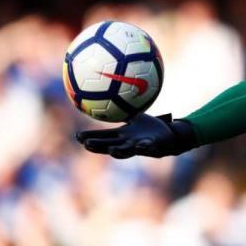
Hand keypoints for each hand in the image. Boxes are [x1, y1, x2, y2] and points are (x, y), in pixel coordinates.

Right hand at [76, 113, 197, 158]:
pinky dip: (144, 146)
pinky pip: (148, 146)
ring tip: (113, 150)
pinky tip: (140, 145)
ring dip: (119, 151)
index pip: (103, 138)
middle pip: (110, 147)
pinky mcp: (153, 145)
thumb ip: (122, 110)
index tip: (78, 137)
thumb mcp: (134, 116)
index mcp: (122, 136)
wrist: (167, 137)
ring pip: (127, 151)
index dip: (91, 139)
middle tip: (87, 145)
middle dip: (99, 147)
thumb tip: (112, 94)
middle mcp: (128, 143)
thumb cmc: (148, 128)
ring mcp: (139, 146)